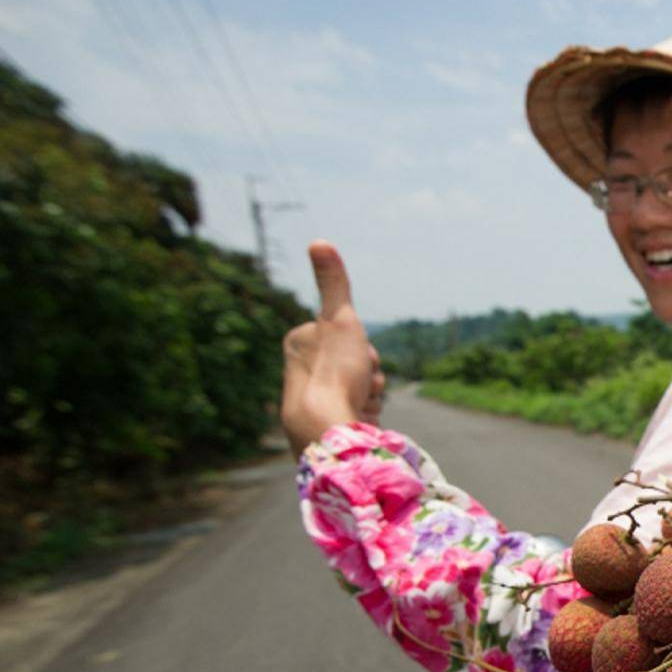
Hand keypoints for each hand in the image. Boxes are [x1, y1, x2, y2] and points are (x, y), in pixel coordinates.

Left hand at [280, 241, 384, 456]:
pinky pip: (361, 411)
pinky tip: (359, 418)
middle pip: (357, 361)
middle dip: (369, 371)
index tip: (355, 354)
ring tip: (360, 402)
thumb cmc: (334, 372)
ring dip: (371, 393)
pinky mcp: (326, 424)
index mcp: (300, 343)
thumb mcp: (339, 317)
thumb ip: (332, 282)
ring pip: (363, 386)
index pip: (349, 334)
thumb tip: (319, 242)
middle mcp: (302, 371)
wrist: (327, 429)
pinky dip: (367, 414)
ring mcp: (314, 399)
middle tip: (360, 380)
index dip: (362, 344)